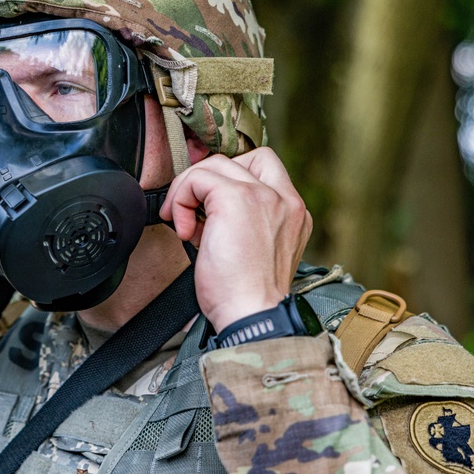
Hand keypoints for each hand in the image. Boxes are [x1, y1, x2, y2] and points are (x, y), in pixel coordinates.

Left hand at [159, 148, 311, 331]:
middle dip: (206, 180)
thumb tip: (200, 207)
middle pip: (239, 158)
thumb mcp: (249, 250)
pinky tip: (184, 231)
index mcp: (292, 212)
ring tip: (184, 225)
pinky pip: (197, 178)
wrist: (252, 315)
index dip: (226, 179)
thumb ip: (235, 222)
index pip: (262, 168)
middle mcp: (284, 199)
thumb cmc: (245, 296)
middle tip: (190, 212)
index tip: (205, 206)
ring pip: (214, 165)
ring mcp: (263, 195)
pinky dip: (181, 200)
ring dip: (188, 191)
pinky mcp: (237, 199)